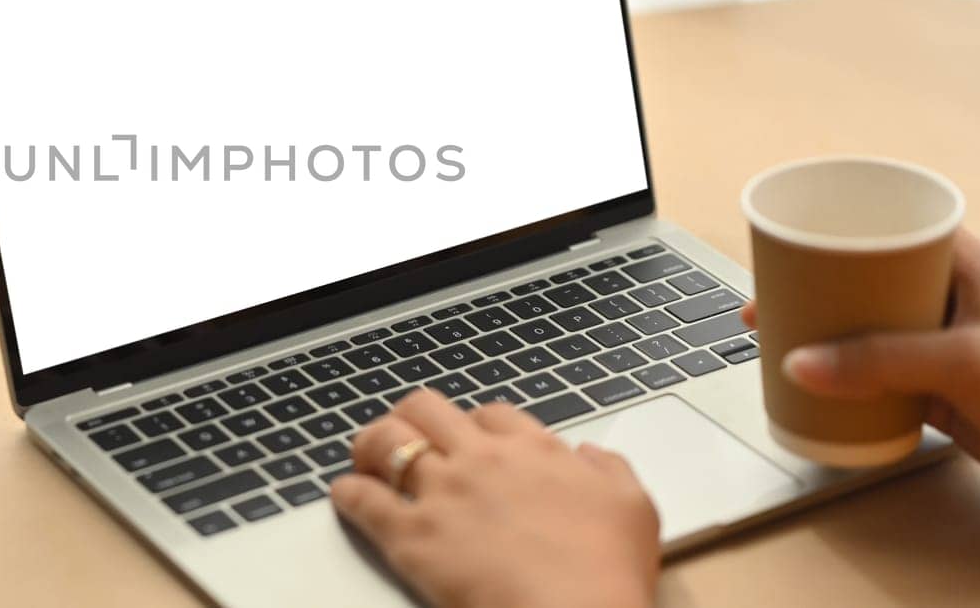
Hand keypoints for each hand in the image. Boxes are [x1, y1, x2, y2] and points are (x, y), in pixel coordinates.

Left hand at [331, 389, 658, 607]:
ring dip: (371, 444)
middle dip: (411, 417)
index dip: (474, 423)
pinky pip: (364, 500)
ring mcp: (443, 494)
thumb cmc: (607, 571)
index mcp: (533, 450)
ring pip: (387, 442)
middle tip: (405, 435)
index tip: (467, 438)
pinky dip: (348, 493)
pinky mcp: (412, 536)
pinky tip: (346, 495)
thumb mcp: (633, 507)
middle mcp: (481, 460)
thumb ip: (611, 469)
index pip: (491, 413)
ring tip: (365, 457)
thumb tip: (589, 453)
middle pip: (427, 408)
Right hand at [742, 228, 979, 491]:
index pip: (887, 227)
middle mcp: (944, 296)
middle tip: (763, 302)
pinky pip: (872, 375)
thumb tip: (798, 364)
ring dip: (820, 337)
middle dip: (810, 290)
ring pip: (862, 330)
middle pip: (862, 280)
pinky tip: (810, 385)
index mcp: (960, 264)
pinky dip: (839, 379)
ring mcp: (937, 343)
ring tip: (774, 343)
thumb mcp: (962, 362)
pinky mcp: (933, 388)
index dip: (835, 229)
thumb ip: (880, 362)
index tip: (784, 239)